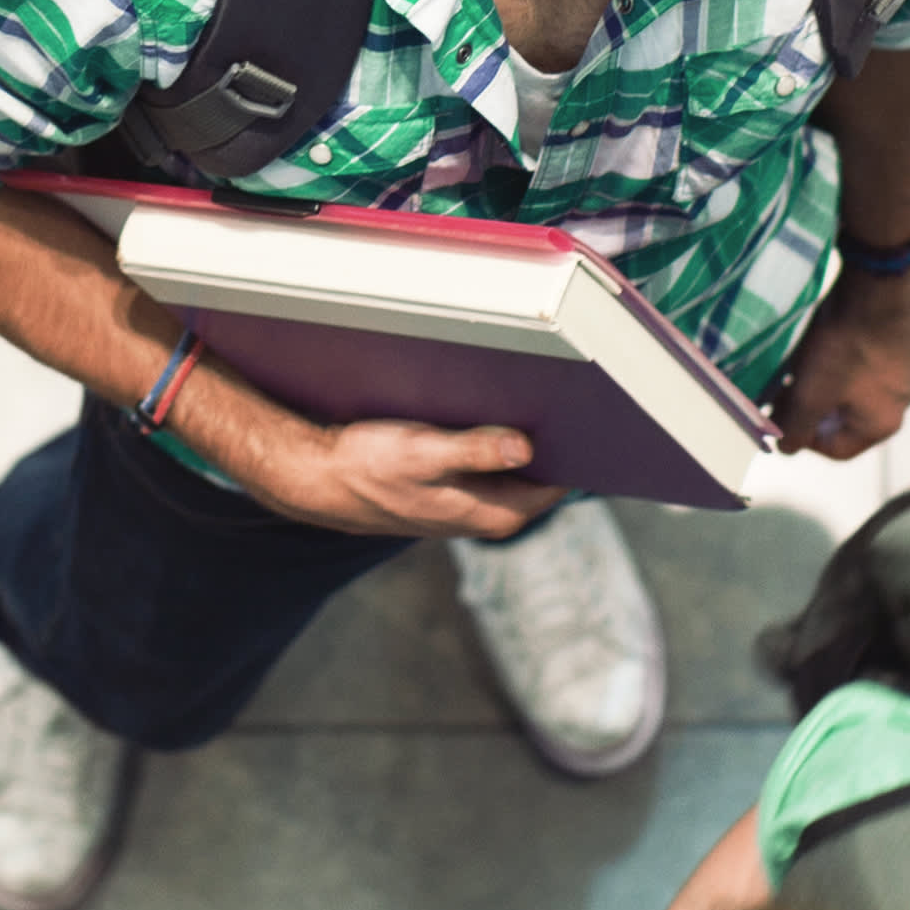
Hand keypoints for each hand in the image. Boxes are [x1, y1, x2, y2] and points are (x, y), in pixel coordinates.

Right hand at [236, 415, 565, 540]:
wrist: (320, 480)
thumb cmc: (369, 466)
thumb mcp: (423, 453)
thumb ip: (475, 451)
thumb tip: (525, 447)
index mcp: (493, 514)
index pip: (558, 486)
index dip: (575, 452)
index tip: (590, 416)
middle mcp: (487, 515)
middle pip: (540, 477)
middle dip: (554, 441)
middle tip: (567, 394)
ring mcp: (469, 504)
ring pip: (515, 471)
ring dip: (524, 439)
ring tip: (535, 396)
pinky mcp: (451, 491)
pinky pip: (490, 465)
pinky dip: (497, 441)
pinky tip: (493, 412)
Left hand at [771, 269, 909, 457]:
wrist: (878, 283)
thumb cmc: (845, 346)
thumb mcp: (810, 395)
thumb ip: (795, 428)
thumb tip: (785, 448)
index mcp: (885, 423)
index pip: (838, 450)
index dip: (802, 439)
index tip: (779, 418)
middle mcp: (901, 401)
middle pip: (844, 418)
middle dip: (809, 407)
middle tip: (781, 391)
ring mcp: (903, 369)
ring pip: (850, 389)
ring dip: (820, 384)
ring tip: (794, 367)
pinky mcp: (897, 342)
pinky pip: (861, 363)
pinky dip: (836, 361)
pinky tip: (817, 344)